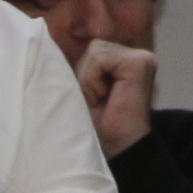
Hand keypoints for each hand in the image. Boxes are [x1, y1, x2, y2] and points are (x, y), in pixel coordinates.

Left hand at [72, 39, 158, 157]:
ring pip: (95, 50)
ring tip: (102, 100)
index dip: (85, 74)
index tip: (96, 100)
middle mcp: (139, 56)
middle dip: (87, 76)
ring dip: (89, 80)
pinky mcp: (140, 63)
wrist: (116, 149)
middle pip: (94, 47)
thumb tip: (49, 43)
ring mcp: (143, 58)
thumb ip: (83, 65)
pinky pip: (100, 59)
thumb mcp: (86, 87)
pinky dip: (93, 80)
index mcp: (128, 62)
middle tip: (99, 101)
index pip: (94, 49)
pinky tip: (106, 97)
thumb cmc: (98, 124)